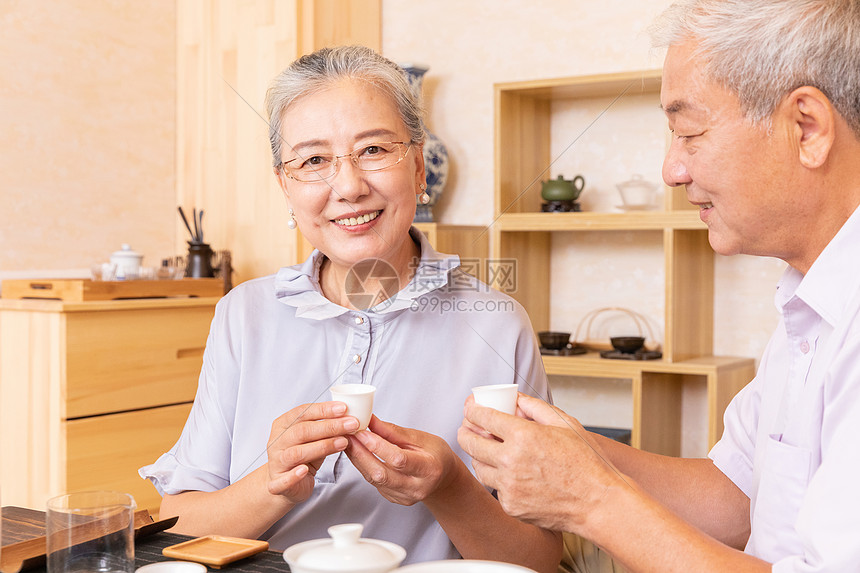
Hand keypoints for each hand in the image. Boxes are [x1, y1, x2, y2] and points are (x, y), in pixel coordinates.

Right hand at [265, 401, 357, 503]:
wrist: (286, 485)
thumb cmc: (302, 457)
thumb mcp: (314, 439)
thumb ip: (325, 428)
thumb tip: (348, 417)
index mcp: (283, 425)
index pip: (302, 412)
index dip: (323, 409)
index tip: (344, 408)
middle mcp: (276, 442)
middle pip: (302, 431)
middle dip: (329, 426)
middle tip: (351, 424)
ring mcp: (275, 463)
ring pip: (296, 453)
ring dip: (321, 446)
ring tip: (343, 442)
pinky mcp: (276, 484)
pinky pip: (283, 480)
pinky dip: (294, 475)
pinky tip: (304, 470)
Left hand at [345, 416, 459, 505]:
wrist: (443, 478)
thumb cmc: (435, 454)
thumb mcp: (421, 437)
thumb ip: (394, 431)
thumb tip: (371, 421)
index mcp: (429, 469)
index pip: (399, 459)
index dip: (378, 446)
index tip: (362, 432)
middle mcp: (417, 487)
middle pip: (381, 473)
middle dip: (361, 453)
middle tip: (348, 436)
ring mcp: (405, 497)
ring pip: (374, 480)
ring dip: (358, 460)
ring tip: (348, 442)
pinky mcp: (394, 499)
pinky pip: (374, 484)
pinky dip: (364, 467)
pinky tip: (358, 454)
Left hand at [458, 394, 623, 532]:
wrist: (598, 503)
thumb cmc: (587, 464)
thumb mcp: (565, 424)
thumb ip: (535, 408)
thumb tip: (515, 399)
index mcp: (524, 436)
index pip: (483, 417)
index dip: (472, 409)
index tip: (470, 407)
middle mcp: (511, 461)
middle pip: (470, 442)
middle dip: (465, 431)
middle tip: (467, 427)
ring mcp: (509, 486)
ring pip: (479, 467)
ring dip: (478, 456)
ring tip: (486, 450)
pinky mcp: (511, 506)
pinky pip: (495, 488)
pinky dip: (498, 479)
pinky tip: (509, 473)